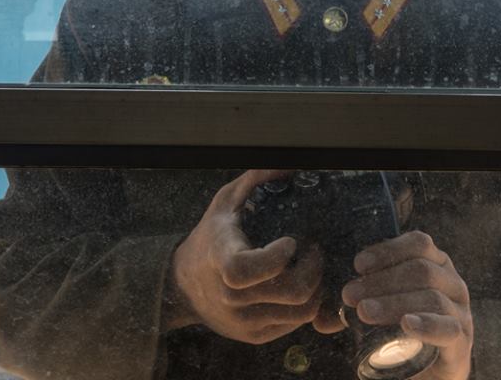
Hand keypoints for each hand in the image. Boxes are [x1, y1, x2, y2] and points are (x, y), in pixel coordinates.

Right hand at [169, 169, 323, 342]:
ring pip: (301, 312)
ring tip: (311, 266)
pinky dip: (306, 303)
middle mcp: (231, 298)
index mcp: (221, 260)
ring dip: (316, 286)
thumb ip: (255, 179)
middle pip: (291, 292)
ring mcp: (244, 322)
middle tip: (314, 249)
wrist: (184, 286)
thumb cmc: (211, 236)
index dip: (276, 256)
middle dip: (314, 267)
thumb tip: (289, 164)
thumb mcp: (224, 201)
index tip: (291, 240)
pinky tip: (301, 282)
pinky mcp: (256, 337)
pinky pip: (296, 325)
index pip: (245, 270)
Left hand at [340, 231, 472, 379]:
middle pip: (421, 270)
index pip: (418, 243)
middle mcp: (453, 283)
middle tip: (350, 294)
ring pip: (431, 297)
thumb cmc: (407, 331)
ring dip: (393, 302)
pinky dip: (426, 324)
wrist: (430, 373)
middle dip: (381, 280)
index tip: (358, 264)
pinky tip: (406, 324)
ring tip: (364, 311)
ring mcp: (461, 311)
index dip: (388, 250)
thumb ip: (367, 296)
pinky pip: (448, 328)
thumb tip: (325, 306)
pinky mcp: (462, 341)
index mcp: (437, 264)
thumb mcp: (389, 305)